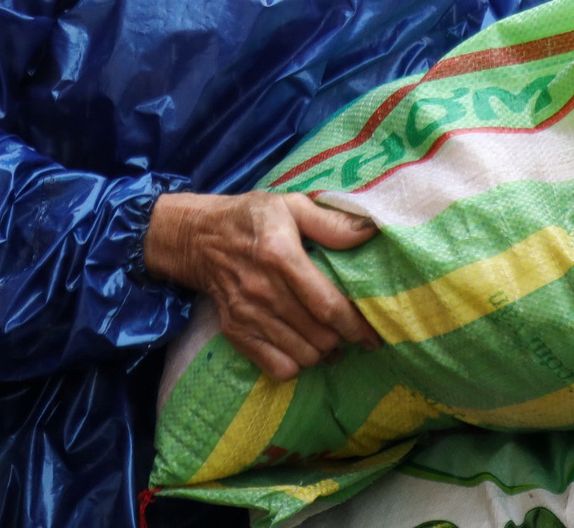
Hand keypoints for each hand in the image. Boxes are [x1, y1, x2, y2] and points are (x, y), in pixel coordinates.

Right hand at [143, 191, 380, 380]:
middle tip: (351, 330)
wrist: (199, 238)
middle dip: (343, 338)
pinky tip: (303, 345)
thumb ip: (331, 221)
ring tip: (330, 337)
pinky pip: (278, 368)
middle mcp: (263, 290)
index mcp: (280, 256)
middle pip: (320, 335)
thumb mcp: (292, 205)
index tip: (373, 333)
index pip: (327, 304)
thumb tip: (370, 231)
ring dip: (324, 352)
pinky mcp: (237, 333)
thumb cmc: (253, 218)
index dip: (356, 324)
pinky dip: (297, 363)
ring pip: (304, 355)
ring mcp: (248, 316)